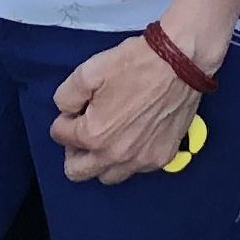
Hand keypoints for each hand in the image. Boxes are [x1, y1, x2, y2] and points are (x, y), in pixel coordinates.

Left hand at [50, 23, 209, 183]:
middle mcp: (115, 155)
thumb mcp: (88, 71)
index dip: (64, 119)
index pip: (59, 136)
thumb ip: (66, 96)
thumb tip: (67, 111)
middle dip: (74, 150)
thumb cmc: (135, 64)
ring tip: (109, 135)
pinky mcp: (162, 157)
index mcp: (93, 134)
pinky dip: (129, 158)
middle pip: (77, 171)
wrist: (180, 63)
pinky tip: (134, 135)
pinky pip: (136, 169)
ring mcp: (141, 160)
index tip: (77, 109)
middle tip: (85, 128)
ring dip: (101, 160)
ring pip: (107, 176)